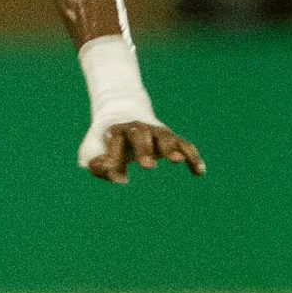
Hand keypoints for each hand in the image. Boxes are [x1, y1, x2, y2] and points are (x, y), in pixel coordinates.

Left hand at [83, 121, 204, 184]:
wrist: (122, 114)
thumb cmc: (104, 142)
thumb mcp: (92, 153)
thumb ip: (97, 166)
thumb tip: (117, 178)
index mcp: (115, 130)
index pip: (114, 141)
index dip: (114, 157)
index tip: (117, 176)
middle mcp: (137, 128)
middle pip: (140, 134)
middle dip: (144, 149)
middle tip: (147, 167)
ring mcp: (155, 132)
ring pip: (164, 136)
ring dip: (171, 147)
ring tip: (177, 161)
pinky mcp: (170, 139)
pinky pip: (184, 145)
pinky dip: (192, 156)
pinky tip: (199, 172)